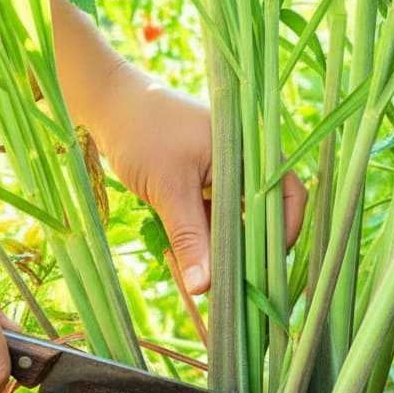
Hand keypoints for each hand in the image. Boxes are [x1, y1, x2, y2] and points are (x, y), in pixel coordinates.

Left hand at [93, 70, 307, 294]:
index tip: (267, 268)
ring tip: (218, 283)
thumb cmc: (142, 132)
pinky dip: (206, 240)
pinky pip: (213, 218)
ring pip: (236, 220)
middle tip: (241, 286)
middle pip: (264, 213)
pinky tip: (195, 267)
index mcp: (250, 150)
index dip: (286, 232)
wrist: (106, 105)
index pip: (287, 194)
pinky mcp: (200, 184)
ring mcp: (222, 173)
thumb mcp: (169, 188)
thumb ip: (190, 237)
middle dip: (253, 250)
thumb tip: (204, 287)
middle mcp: (243, 161)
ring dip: (227, 249)